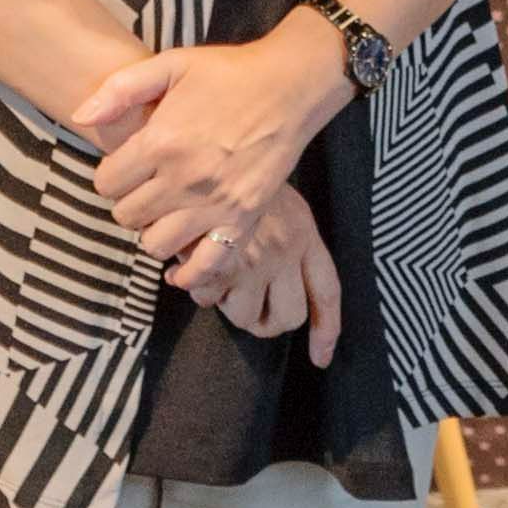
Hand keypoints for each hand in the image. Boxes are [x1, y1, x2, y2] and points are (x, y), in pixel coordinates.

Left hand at [75, 18, 353, 265]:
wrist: (289, 87)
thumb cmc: (228, 73)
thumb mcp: (170, 64)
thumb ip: (120, 89)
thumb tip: (79, 116)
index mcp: (161, 141)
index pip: (106, 183)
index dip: (110, 175)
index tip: (126, 166)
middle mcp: (184, 179)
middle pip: (127, 216)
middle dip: (128, 203)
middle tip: (145, 188)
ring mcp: (214, 204)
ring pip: (156, 245)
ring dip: (154, 232)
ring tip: (165, 213)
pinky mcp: (242, 220)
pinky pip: (205, 266)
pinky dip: (187, 273)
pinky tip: (181, 260)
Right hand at [173, 185, 342, 362]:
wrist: (210, 148)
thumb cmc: (239, 172)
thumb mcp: (275, 198)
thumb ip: (280, 239)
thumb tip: (265, 291)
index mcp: (305, 234)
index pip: (326, 292)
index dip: (325, 330)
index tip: (320, 359)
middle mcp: (287, 251)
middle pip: (289, 316)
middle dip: (265, 322)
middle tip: (243, 305)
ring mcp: (256, 260)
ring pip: (246, 316)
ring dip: (227, 305)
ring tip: (213, 279)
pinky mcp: (222, 264)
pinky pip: (208, 299)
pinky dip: (195, 289)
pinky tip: (182, 269)